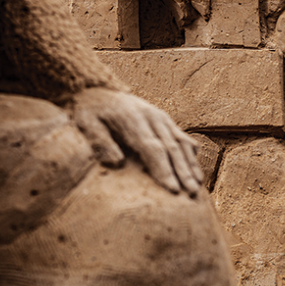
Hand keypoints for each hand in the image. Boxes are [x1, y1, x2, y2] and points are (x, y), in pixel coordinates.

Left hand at [70, 87, 203, 195]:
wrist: (100, 91)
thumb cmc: (92, 112)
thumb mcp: (86, 123)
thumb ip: (100, 142)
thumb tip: (117, 162)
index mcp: (133, 120)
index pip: (152, 148)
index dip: (163, 169)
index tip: (172, 190)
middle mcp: (152, 117)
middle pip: (171, 147)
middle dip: (182, 172)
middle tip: (191, 195)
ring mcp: (161, 118)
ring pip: (181, 143)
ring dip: (191, 165)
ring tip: (198, 187)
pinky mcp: (166, 121)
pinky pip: (182, 138)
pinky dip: (191, 155)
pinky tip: (196, 172)